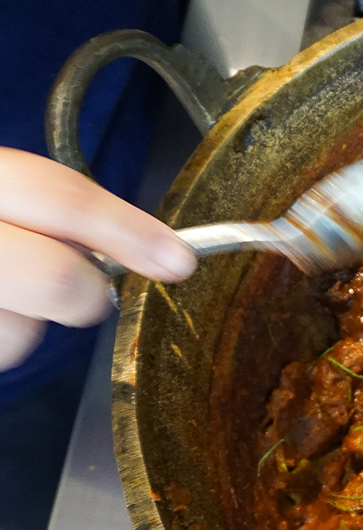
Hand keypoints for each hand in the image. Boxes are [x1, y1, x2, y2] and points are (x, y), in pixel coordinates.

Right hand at [0, 148, 196, 370]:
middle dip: (86, 294)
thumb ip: (50, 212)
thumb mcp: (2, 198)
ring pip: (17, 332)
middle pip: (53, 276)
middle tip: (87, 296)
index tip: (177, 260)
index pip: (61, 196)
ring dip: (23, 326)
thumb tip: (143, 244)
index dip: (129, 231)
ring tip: (0, 297)